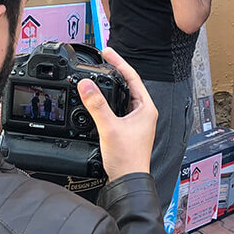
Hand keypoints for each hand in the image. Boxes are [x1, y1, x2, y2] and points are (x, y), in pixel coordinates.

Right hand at [79, 48, 156, 182]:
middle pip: (128, 85)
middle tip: (102, 59)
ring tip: (99, 75)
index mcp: (146, 108)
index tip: (107, 52)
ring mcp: (137, 122)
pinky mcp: (128, 130)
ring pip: (122, 97)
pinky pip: (118, 108)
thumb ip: (96, 104)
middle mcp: (144, 113)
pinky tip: (98, 101)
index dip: (119, 63)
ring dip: (111, 86)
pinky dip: (108, 101)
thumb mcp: (109, 127)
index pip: (132, 77)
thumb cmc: (127, 159)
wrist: (128, 182)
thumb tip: (86, 84)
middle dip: (115, 71)